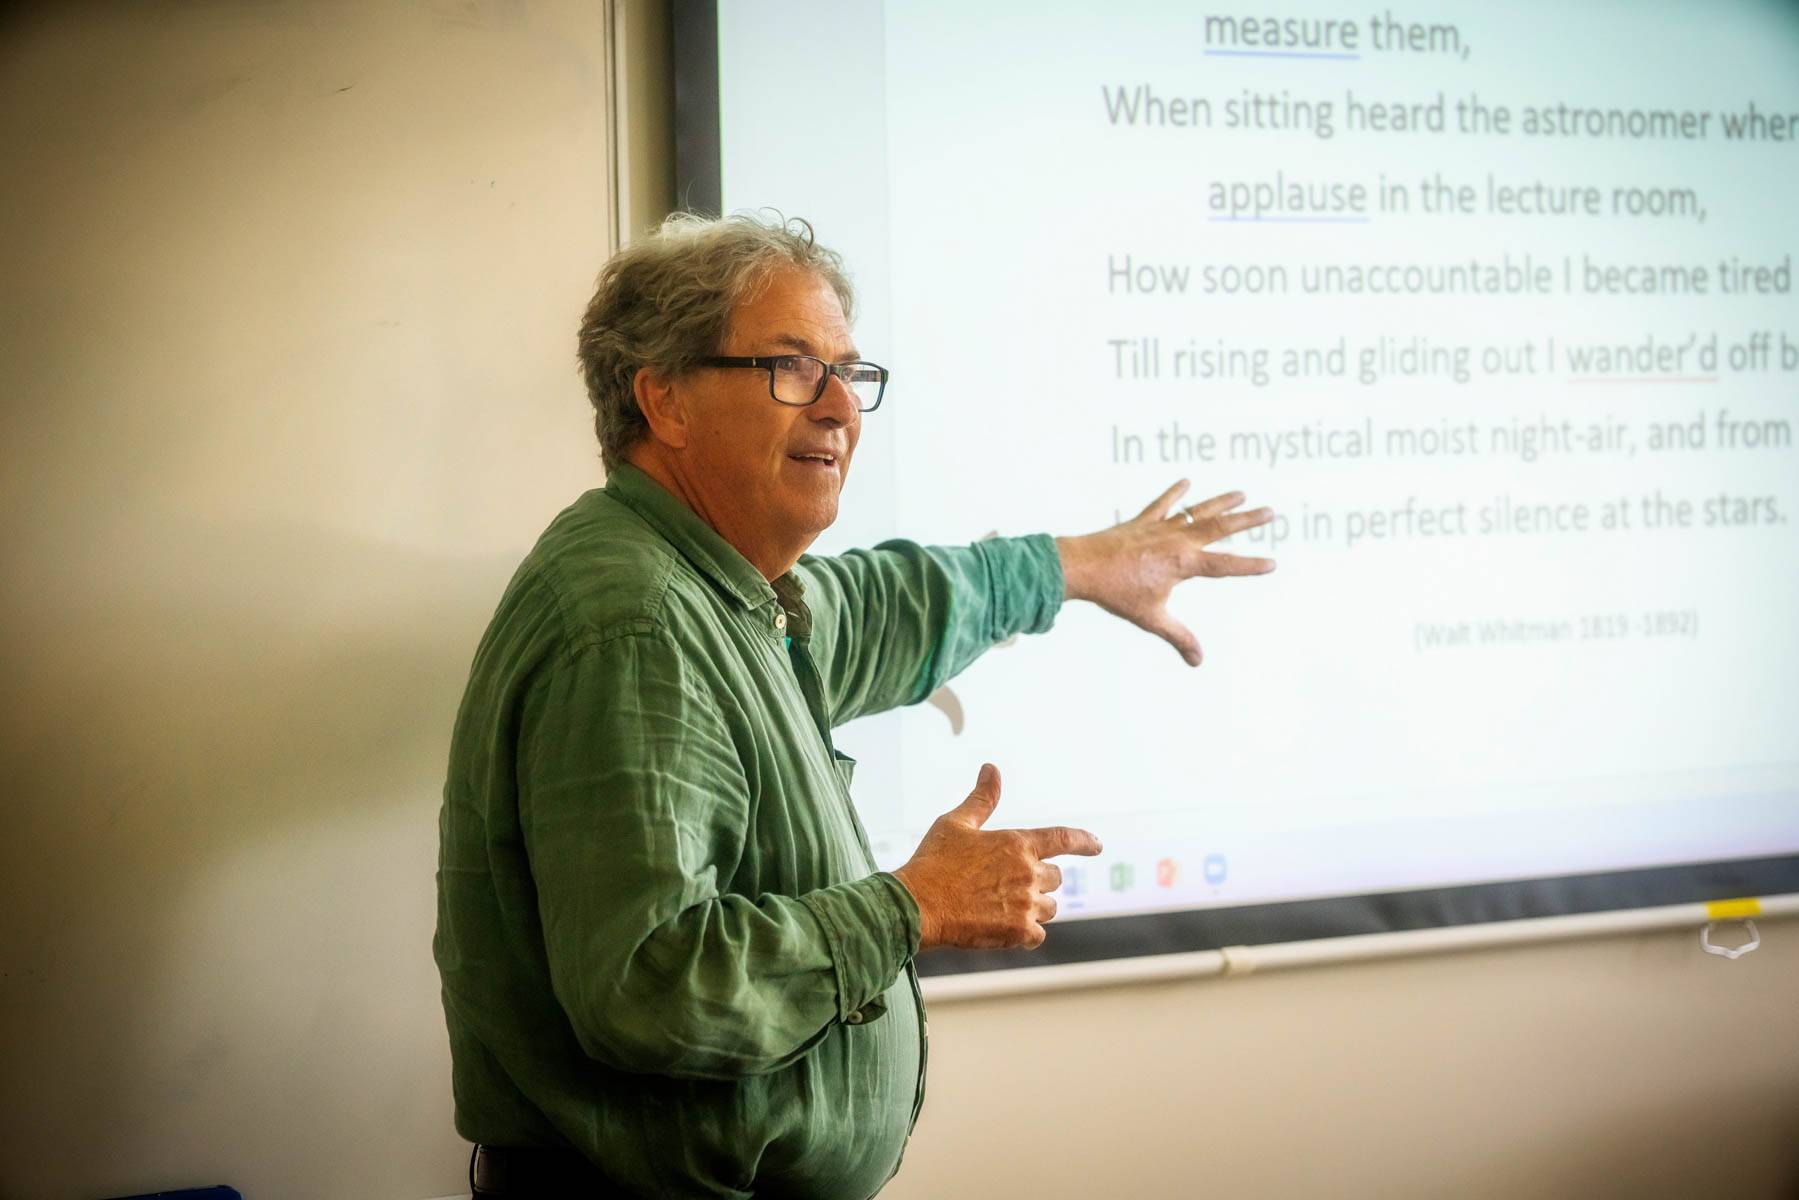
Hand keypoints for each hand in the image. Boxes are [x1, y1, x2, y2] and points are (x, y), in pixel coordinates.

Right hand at [890, 764, 1101, 950]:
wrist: (917, 904)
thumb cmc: (934, 861)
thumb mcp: (957, 823)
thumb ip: (982, 799)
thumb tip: (992, 768)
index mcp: (1018, 843)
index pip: (1064, 838)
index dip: (1084, 841)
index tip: (1097, 845)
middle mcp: (1029, 872)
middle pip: (1055, 878)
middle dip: (1038, 880)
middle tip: (1007, 885)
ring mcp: (1025, 904)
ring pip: (1049, 907)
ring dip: (1034, 907)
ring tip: (1000, 906)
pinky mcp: (1018, 932)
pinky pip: (1037, 935)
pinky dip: (1025, 933)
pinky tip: (1002, 928)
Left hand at [1055, 480, 1274, 666]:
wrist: (1082, 566)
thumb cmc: (1115, 593)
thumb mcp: (1151, 618)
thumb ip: (1178, 637)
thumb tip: (1198, 661)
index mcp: (1182, 563)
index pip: (1225, 565)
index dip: (1250, 566)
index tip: (1272, 564)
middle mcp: (1176, 540)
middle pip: (1219, 527)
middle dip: (1246, 520)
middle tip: (1270, 511)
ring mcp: (1159, 527)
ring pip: (1196, 510)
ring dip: (1220, 501)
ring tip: (1241, 493)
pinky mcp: (1142, 521)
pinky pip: (1162, 503)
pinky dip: (1175, 493)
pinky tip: (1186, 482)